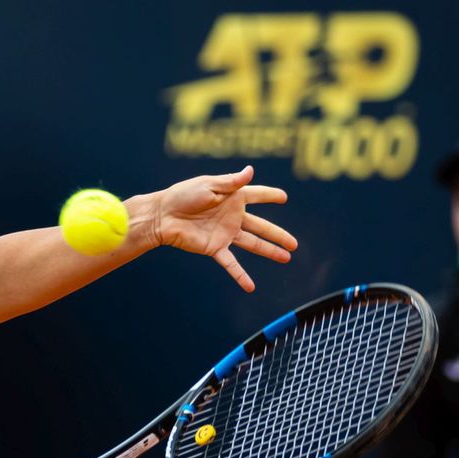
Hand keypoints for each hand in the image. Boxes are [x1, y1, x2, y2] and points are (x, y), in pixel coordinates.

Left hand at [152, 165, 297, 291]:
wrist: (162, 216)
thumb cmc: (182, 196)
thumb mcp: (209, 185)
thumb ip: (231, 182)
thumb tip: (251, 170)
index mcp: (232, 198)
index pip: (256, 195)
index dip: (269, 195)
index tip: (283, 197)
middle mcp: (231, 217)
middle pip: (261, 226)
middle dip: (278, 234)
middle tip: (295, 244)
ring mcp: (224, 234)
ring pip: (253, 244)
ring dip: (269, 251)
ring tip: (287, 257)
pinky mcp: (214, 248)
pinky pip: (231, 264)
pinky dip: (240, 275)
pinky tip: (250, 287)